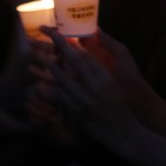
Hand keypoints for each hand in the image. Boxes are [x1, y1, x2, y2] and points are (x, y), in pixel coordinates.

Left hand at [42, 27, 138, 149]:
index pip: (88, 57)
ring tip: (43, 57)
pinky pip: (62, 97)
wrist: (122, 131)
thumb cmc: (120, 105)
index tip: (66, 35)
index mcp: (106, 78)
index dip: (75, 45)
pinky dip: (53, 87)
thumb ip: (103, 67)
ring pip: (65, 79)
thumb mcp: (114, 85)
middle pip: (76, 63)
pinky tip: (45, 82)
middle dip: (62, 47)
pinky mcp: (78, 112)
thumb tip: (91, 48)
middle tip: (51, 34)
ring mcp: (86, 100)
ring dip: (52, 67)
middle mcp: (96, 87)